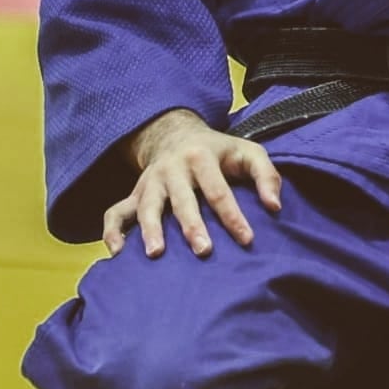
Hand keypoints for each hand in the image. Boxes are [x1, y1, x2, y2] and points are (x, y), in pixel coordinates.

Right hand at [104, 108, 283, 257]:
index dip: (233, 215)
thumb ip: (267, 175)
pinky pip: (116, 211)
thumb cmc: (219, 151)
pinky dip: (113, 231)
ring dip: (150, 228)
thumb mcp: (248, 152)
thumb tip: (275, 207)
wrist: (175, 134)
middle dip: (191, 225)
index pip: (218, 189)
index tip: (247, 240)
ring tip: (155, 254)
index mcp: (201, 157)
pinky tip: (117, 253)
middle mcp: (172, 169)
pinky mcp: (135, 194)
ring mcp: (150, 182)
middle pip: (182, 199)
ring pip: (146, 205)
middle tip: (203, 251)